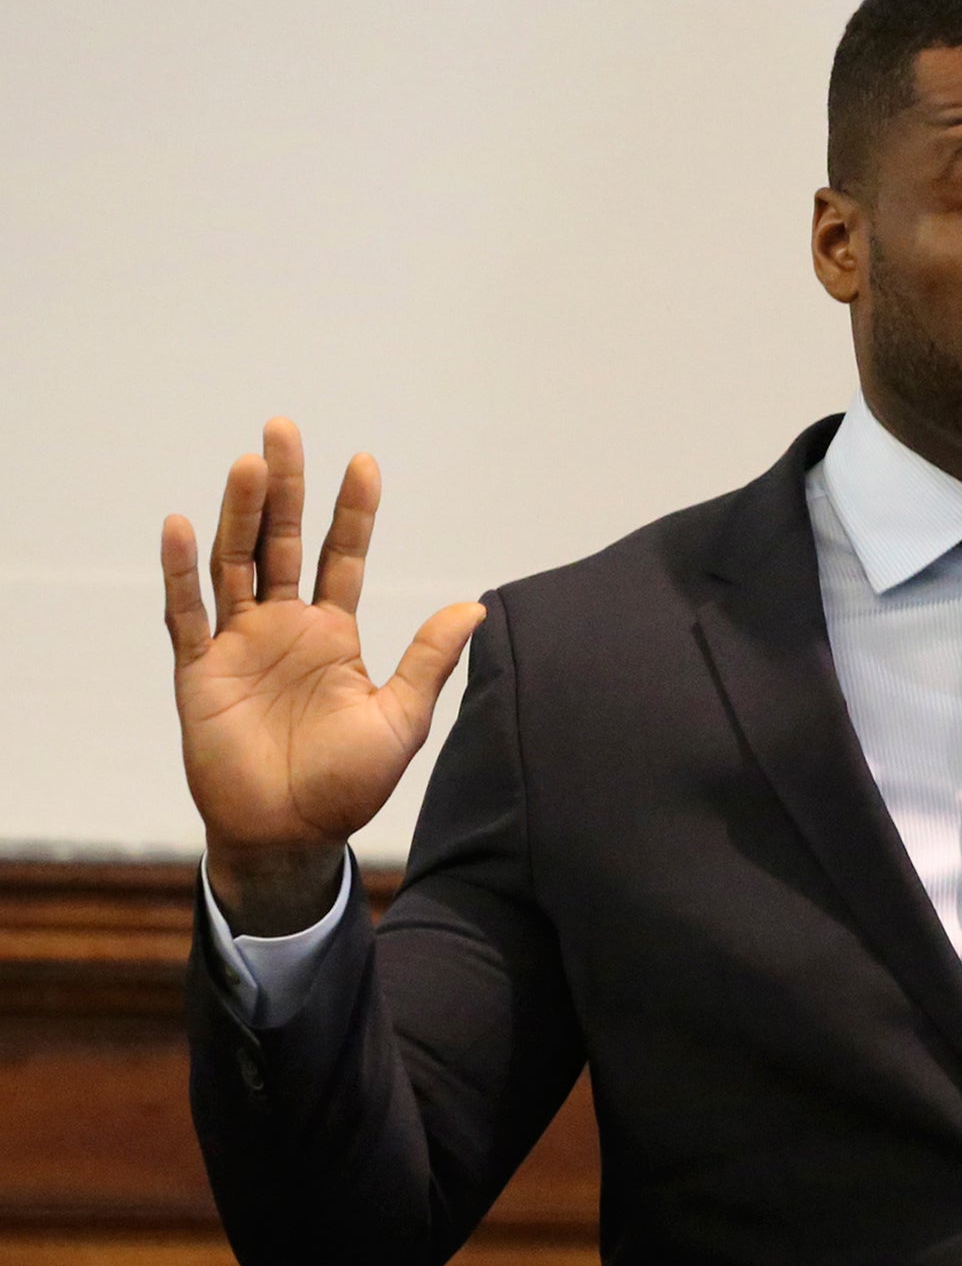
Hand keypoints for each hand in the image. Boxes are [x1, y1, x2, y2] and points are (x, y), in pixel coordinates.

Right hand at [161, 418, 484, 931]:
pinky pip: (186, 615)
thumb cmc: (348, 784)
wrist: (291, 835)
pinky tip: (182, 526)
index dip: (352, 511)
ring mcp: (239, 646)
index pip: (342, 555)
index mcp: (332, 634)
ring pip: (234, 563)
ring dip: (237, 514)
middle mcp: (284, 628)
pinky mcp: (201, 673)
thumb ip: (429, 659)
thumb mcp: (401, 717)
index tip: (364, 461)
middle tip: (283, 429)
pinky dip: (181, 572)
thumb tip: (476, 605)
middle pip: (280, 541)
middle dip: (283, 488)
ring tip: (246, 463)